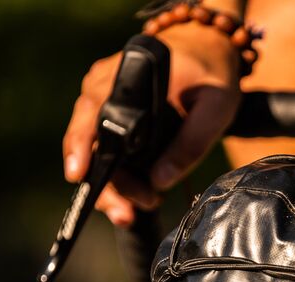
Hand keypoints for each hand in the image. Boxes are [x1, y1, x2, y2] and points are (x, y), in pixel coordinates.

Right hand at [62, 24, 241, 227]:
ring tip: (140, 209)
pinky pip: (104, 151)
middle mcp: (102, 88)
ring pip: (94, 153)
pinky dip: (118, 177)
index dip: (80, 146)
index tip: (78, 176)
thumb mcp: (216, 108)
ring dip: (114, 187)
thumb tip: (160, 182)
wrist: (205, 53)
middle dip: (105, 185)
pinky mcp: (110, 118)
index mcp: (124, 78)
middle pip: (87, 142)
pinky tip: (137, 196)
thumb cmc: (212, 77)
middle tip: (126, 215)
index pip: (92, 114)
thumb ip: (192, 143)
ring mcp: (102, 102)